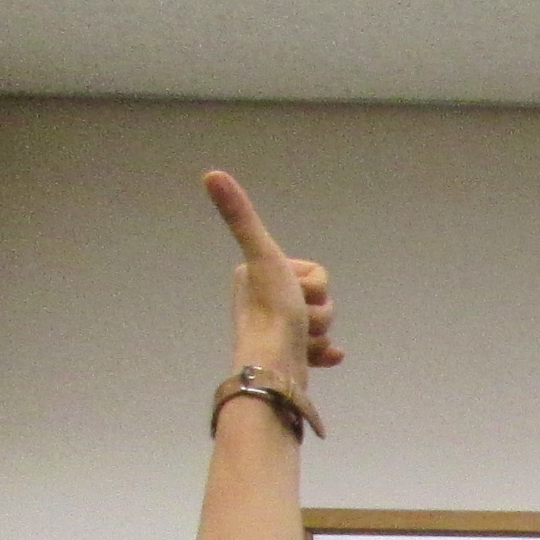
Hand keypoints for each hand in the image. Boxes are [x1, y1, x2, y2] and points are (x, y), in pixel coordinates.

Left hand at [204, 170, 337, 378]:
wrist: (274, 366)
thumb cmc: (270, 311)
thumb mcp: (262, 256)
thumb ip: (240, 216)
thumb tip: (211, 173)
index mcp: (254, 275)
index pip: (313, 273)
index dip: (313, 285)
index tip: (292, 293)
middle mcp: (262, 299)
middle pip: (319, 298)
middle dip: (318, 312)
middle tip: (297, 319)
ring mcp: (276, 330)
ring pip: (321, 323)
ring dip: (320, 333)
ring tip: (300, 341)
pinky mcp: (289, 356)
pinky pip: (321, 347)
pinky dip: (326, 352)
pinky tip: (327, 356)